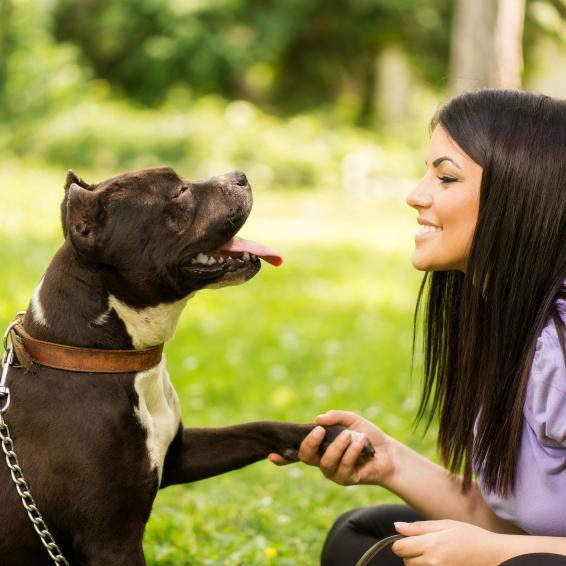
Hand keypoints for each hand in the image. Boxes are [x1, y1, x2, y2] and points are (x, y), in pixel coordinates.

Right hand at [270, 410, 396, 486]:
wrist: (388, 452)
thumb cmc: (367, 435)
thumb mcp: (350, 420)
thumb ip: (334, 417)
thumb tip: (317, 419)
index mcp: (320, 446)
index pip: (297, 451)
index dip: (282, 457)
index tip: (270, 455)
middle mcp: (322, 460)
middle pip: (305, 457)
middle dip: (309, 443)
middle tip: (320, 431)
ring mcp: (332, 472)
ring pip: (325, 461)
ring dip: (338, 445)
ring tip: (351, 435)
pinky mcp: (345, 479)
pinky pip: (343, 465)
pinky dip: (352, 451)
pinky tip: (360, 442)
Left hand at [392, 520, 502, 565]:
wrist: (494, 556)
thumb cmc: (471, 537)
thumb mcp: (445, 524)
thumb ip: (419, 527)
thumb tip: (397, 527)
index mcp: (431, 545)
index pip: (399, 548)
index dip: (401, 542)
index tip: (410, 538)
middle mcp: (433, 564)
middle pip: (406, 561)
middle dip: (410, 552)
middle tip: (426, 544)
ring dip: (419, 562)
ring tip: (435, 553)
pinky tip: (441, 561)